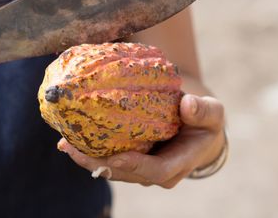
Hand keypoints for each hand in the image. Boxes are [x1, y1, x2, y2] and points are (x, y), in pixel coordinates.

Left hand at [57, 94, 224, 187]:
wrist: (197, 128)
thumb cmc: (205, 121)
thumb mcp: (212, 113)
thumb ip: (203, 110)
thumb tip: (187, 104)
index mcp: (177, 164)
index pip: (156, 171)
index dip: (136, 166)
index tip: (116, 157)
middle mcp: (156, 171)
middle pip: (125, 173)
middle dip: (98, 163)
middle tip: (73, 148)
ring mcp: (141, 166)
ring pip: (112, 168)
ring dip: (88, 158)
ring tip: (65, 143)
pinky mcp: (130, 157)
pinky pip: (108, 157)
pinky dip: (90, 149)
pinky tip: (71, 138)